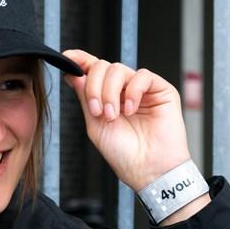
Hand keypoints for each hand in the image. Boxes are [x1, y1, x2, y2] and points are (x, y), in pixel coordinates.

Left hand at [62, 49, 191, 191]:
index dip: (80, 60)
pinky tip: (130, 110)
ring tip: (113, 116)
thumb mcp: (95, 125)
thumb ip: (85, 98)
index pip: (93, 70)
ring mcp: (142, 89)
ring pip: (118, 70)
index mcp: (106, 96)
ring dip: (109, 93)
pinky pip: (142, 76)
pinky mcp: (161, 90)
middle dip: (94, 87)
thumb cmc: (123, 153)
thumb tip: (74, 73)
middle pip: (102, 66)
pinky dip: (132, 91)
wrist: (148, 170)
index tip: (68, 58)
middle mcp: (123, 90)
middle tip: (97, 112)